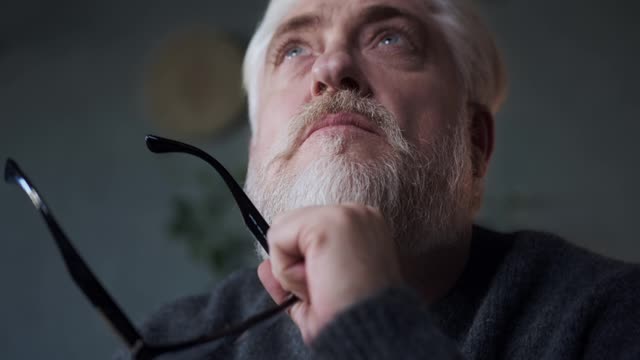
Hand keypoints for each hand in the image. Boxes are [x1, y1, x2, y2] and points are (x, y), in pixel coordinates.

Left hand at [257, 204, 402, 343]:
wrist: (370, 333)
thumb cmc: (351, 320)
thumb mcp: (315, 294)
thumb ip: (290, 275)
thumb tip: (263, 265)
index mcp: (363, 228)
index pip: (308, 232)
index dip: (304, 263)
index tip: (325, 285)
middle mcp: (358, 214)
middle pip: (292, 226)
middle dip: (296, 264)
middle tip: (325, 287)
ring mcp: (345, 214)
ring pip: (282, 231)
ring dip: (290, 270)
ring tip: (323, 285)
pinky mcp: (328, 222)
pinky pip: (277, 238)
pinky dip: (286, 270)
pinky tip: (317, 280)